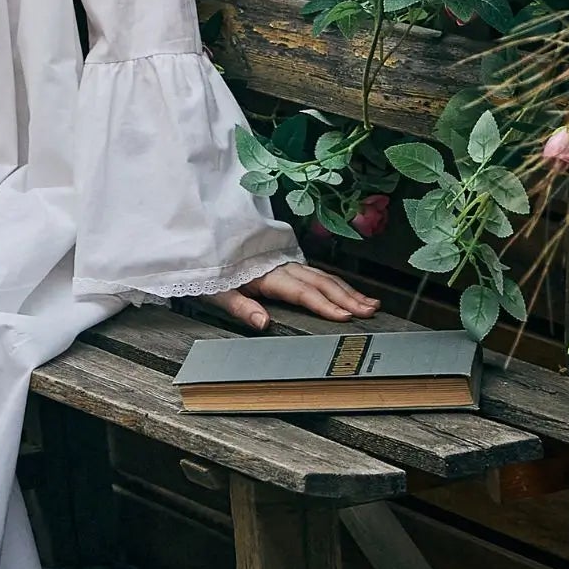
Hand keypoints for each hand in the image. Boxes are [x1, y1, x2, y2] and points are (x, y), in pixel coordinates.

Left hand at [209, 260, 380, 330]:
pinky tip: (347, 291)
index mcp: (265, 274)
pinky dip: (335, 283)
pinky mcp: (284, 263)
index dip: (324, 304)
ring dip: (347, 290)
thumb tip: (263, 323)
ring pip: (322, 275)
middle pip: (320, 282)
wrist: (198, 245)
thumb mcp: (215, 293)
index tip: (345, 316)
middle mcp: (279, 266)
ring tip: (370, 303)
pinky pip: (315, 273)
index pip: (301, 291)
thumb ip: (240, 308)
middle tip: (370, 310)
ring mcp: (284, 263)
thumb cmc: (206, 271)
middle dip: (347, 297)